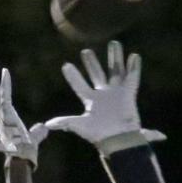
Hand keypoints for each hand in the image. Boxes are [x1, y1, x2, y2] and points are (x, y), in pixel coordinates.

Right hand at [0, 61, 47, 167]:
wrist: (23, 158)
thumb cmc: (26, 151)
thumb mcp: (33, 138)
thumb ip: (37, 132)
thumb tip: (44, 128)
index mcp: (3, 120)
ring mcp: (1, 116)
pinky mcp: (7, 115)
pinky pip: (5, 96)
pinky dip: (5, 83)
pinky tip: (5, 71)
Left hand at [45, 41, 165, 154]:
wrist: (117, 139)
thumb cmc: (99, 134)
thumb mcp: (80, 125)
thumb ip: (65, 122)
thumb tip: (47, 124)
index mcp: (91, 102)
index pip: (80, 86)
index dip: (73, 77)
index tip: (66, 65)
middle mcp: (103, 95)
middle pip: (97, 75)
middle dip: (92, 63)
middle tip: (85, 51)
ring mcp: (116, 94)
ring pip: (115, 71)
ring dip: (115, 58)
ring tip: (114, 43)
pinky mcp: (128, 94)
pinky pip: (132, 78)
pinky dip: (134, 68)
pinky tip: (134, 56)